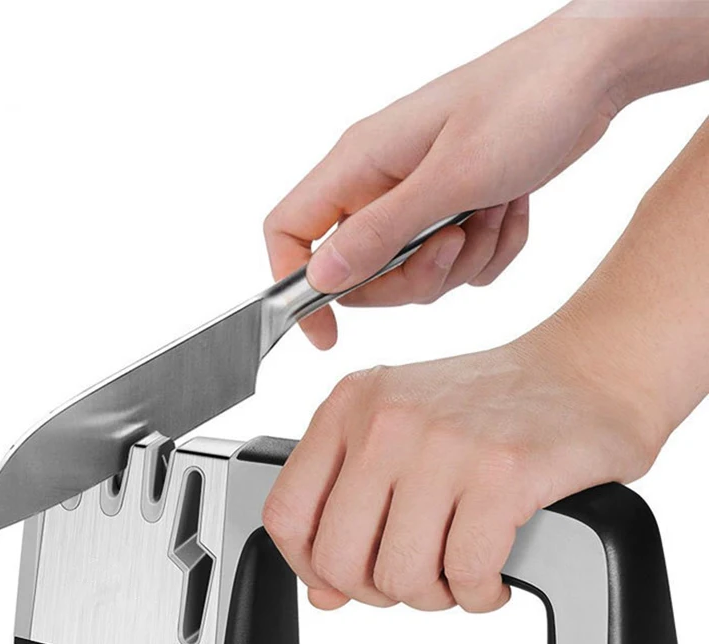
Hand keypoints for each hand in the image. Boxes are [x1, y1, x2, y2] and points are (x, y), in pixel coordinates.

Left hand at [262, 329, 660, 612]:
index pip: (285, 512)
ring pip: (401, 576)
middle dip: (377, 589)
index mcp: (350, 405)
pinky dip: (480, 594)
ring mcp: (443, 444)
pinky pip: (467, 574)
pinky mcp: (502, 472)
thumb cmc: (490, 407)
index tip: (340, 579)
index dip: (308, 566)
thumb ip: (351, 505)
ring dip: (434, 595)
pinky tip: (492, 574)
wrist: (583, 372)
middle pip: (338, 558)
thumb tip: (323, 592)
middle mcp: (387, 420)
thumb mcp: (400, 434)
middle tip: (414, 578)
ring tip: (458, 571)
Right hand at [265, 12, 625, 348]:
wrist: (589, 76)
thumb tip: (321, 277)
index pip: (289, 232)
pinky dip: (490, 251)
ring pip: (413, 274)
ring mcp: (416, 199)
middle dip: (412, 276)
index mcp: (358, 165)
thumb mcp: (450, 178)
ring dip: (462, 260)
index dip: (296, 287)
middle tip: (453, 244)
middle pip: (359, 272)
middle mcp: (377, 185)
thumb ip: (380, 232)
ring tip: (493, 209)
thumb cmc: (521, 105)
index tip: (326, 331)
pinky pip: (457, 265)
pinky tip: (510, 208)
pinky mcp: (453, 210)